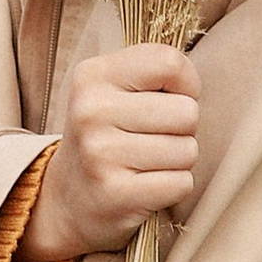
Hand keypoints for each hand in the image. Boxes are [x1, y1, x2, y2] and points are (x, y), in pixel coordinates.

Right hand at [21, 44, 199, 261]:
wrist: (70, 198)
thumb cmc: (110, 135)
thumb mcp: (116, 89)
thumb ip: (154, 71)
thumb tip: (191, 88)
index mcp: (92, 76)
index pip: (170, 63)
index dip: (185, 85)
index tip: (167, 100)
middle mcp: (91, 111)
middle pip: (187, 112)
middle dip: (182, 129)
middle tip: (151, 139)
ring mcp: (100, 153)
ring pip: (188, 150)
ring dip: (177, 161)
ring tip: (146, 162)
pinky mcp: (116, 193)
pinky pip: (181, 183)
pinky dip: (173, 187)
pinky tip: (146, 186)